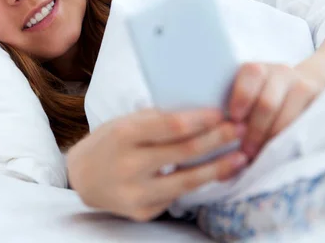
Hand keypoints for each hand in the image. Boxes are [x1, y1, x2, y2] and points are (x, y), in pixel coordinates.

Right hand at [66, 109, 247, 221]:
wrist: (83, 177)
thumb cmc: (110, 142)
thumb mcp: (126, 122)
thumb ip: (158, 119)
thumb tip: (202, 114)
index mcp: (123, 135)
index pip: (171, 126)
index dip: (201, 120)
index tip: (223, 112)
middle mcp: (128, 165)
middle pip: (184, 152)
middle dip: (218, 139)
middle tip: (241, 130)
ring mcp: (134, 193)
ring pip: (188, 181)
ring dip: (219, 168)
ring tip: (241, 157)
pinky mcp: (141, 212)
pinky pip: (177, 196)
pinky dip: (198, 184)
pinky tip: (215, 174)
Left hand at [228, 62, 324, 159]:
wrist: (310, 81)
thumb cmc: (264, 96)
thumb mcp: (247, 94)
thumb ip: (232, 109)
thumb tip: (211, 140)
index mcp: (257, 70)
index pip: (251, 75)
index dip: (241, 97)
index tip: (233, 118)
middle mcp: (281, 72)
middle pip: (267, 103)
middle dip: (255, 131)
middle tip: (246, 151)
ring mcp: (303, 86)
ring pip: (288, 117)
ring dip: (273, 140)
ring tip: (262, 156)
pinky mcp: (323, 101)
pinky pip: (307, 124)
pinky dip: (293, 141)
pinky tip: (283, 153)